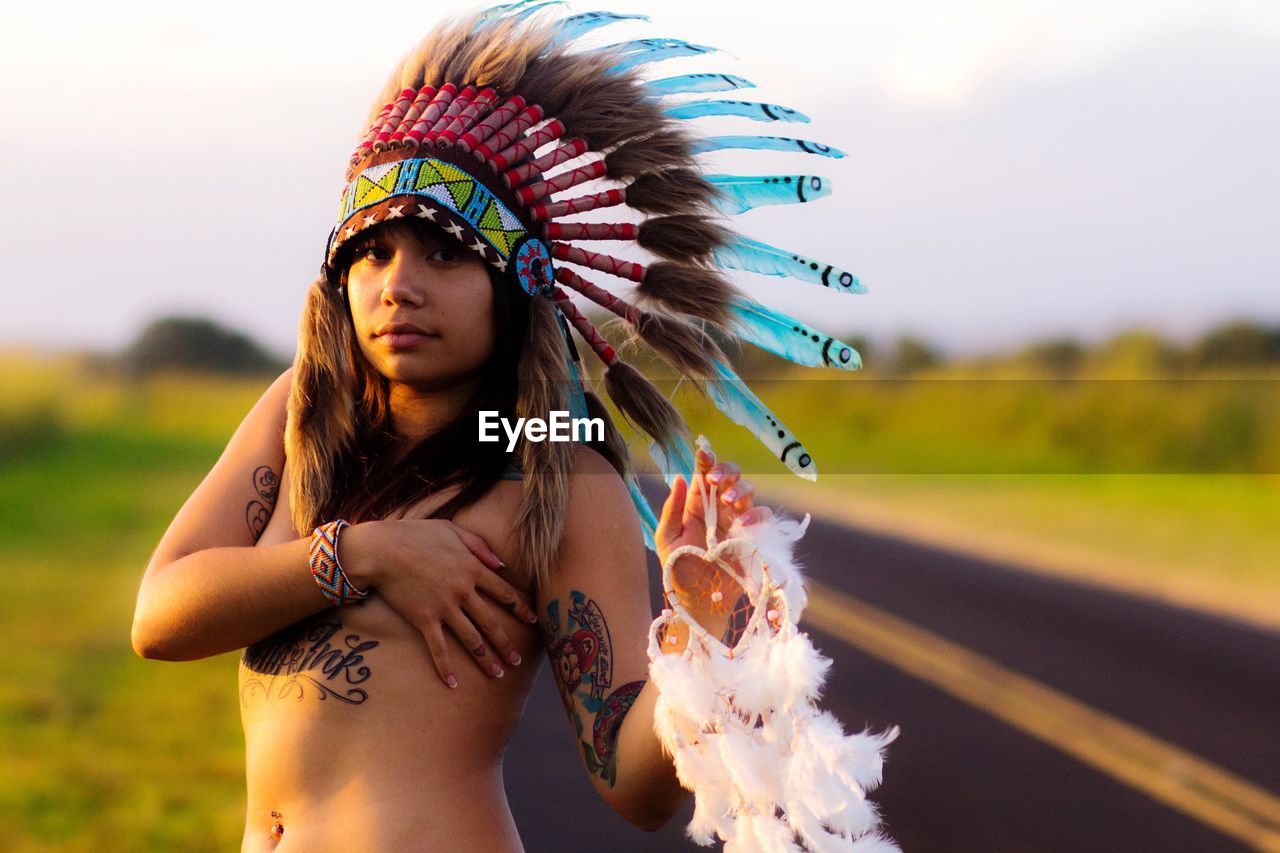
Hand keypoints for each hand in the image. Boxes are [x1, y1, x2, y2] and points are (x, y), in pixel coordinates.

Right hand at [341, 519, 538, 687]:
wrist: (383, 549)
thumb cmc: (416, 535)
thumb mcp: (453, 530)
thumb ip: (479, 546)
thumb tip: (501, 564)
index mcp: (472, 568)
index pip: (504, 592)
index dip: (520, 608)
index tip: (533, 621)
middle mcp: (463, 591)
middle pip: (491, 622)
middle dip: (506, 643)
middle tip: (517, 661)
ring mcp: (444, 607)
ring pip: (471, 638)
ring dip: (486, 659)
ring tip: (497, 674)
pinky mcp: (424, 619)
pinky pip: (438, 648)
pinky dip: (445, 667)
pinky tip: (453, 683)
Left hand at [654, 445, 772, 566]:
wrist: (697, 601)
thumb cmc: (678, 570)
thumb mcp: (667, 539)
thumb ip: (672, 509)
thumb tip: (680, 478)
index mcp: (697, 505)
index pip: (703, 475)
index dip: (706, 460)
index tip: (703, 452)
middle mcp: (718, 509)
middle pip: (730, 476)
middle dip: (725, 470)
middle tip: (714, 479)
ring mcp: (737, 521)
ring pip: (748, 490)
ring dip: (740, 489)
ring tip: (727, 500)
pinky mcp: (752, 536)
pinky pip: (764, 517)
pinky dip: (757, 513)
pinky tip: (743, 521)